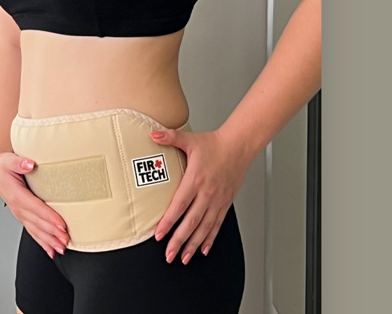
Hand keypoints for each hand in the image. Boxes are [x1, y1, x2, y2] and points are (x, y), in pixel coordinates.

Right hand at [0, 151, 68, 258]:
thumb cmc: (2, 165)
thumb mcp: (9, 160)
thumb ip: (19, 162)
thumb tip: (30, 164)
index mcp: (16, 195)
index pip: (36, 208)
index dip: (49, 217)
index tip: (62, 225)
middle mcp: (18, 207)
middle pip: (38, 223)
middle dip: (52, 233)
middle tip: (66, 240)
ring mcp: (20, 213)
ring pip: (36, 231)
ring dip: (49, 241)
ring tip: (61, 249)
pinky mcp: (22, 216)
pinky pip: (33, 232)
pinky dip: (42, 242)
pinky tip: (50, 250)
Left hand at [150, 128, 249, 264]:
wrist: (238, 146)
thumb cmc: (214, 144)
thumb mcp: (189, 139)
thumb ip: (170, 137)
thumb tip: (153, 134)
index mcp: (196, 179)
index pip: (179, 205)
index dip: (168, 222)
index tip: (159, 234)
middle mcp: (207, 193)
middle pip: (191, 222)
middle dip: (178, 241)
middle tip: (169, 255)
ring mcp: (217, 200)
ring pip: (204, 228)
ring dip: (193, 245)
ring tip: (184, 258)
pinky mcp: (225, 203)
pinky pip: (217, 225)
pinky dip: (210, 239)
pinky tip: (204, 249)